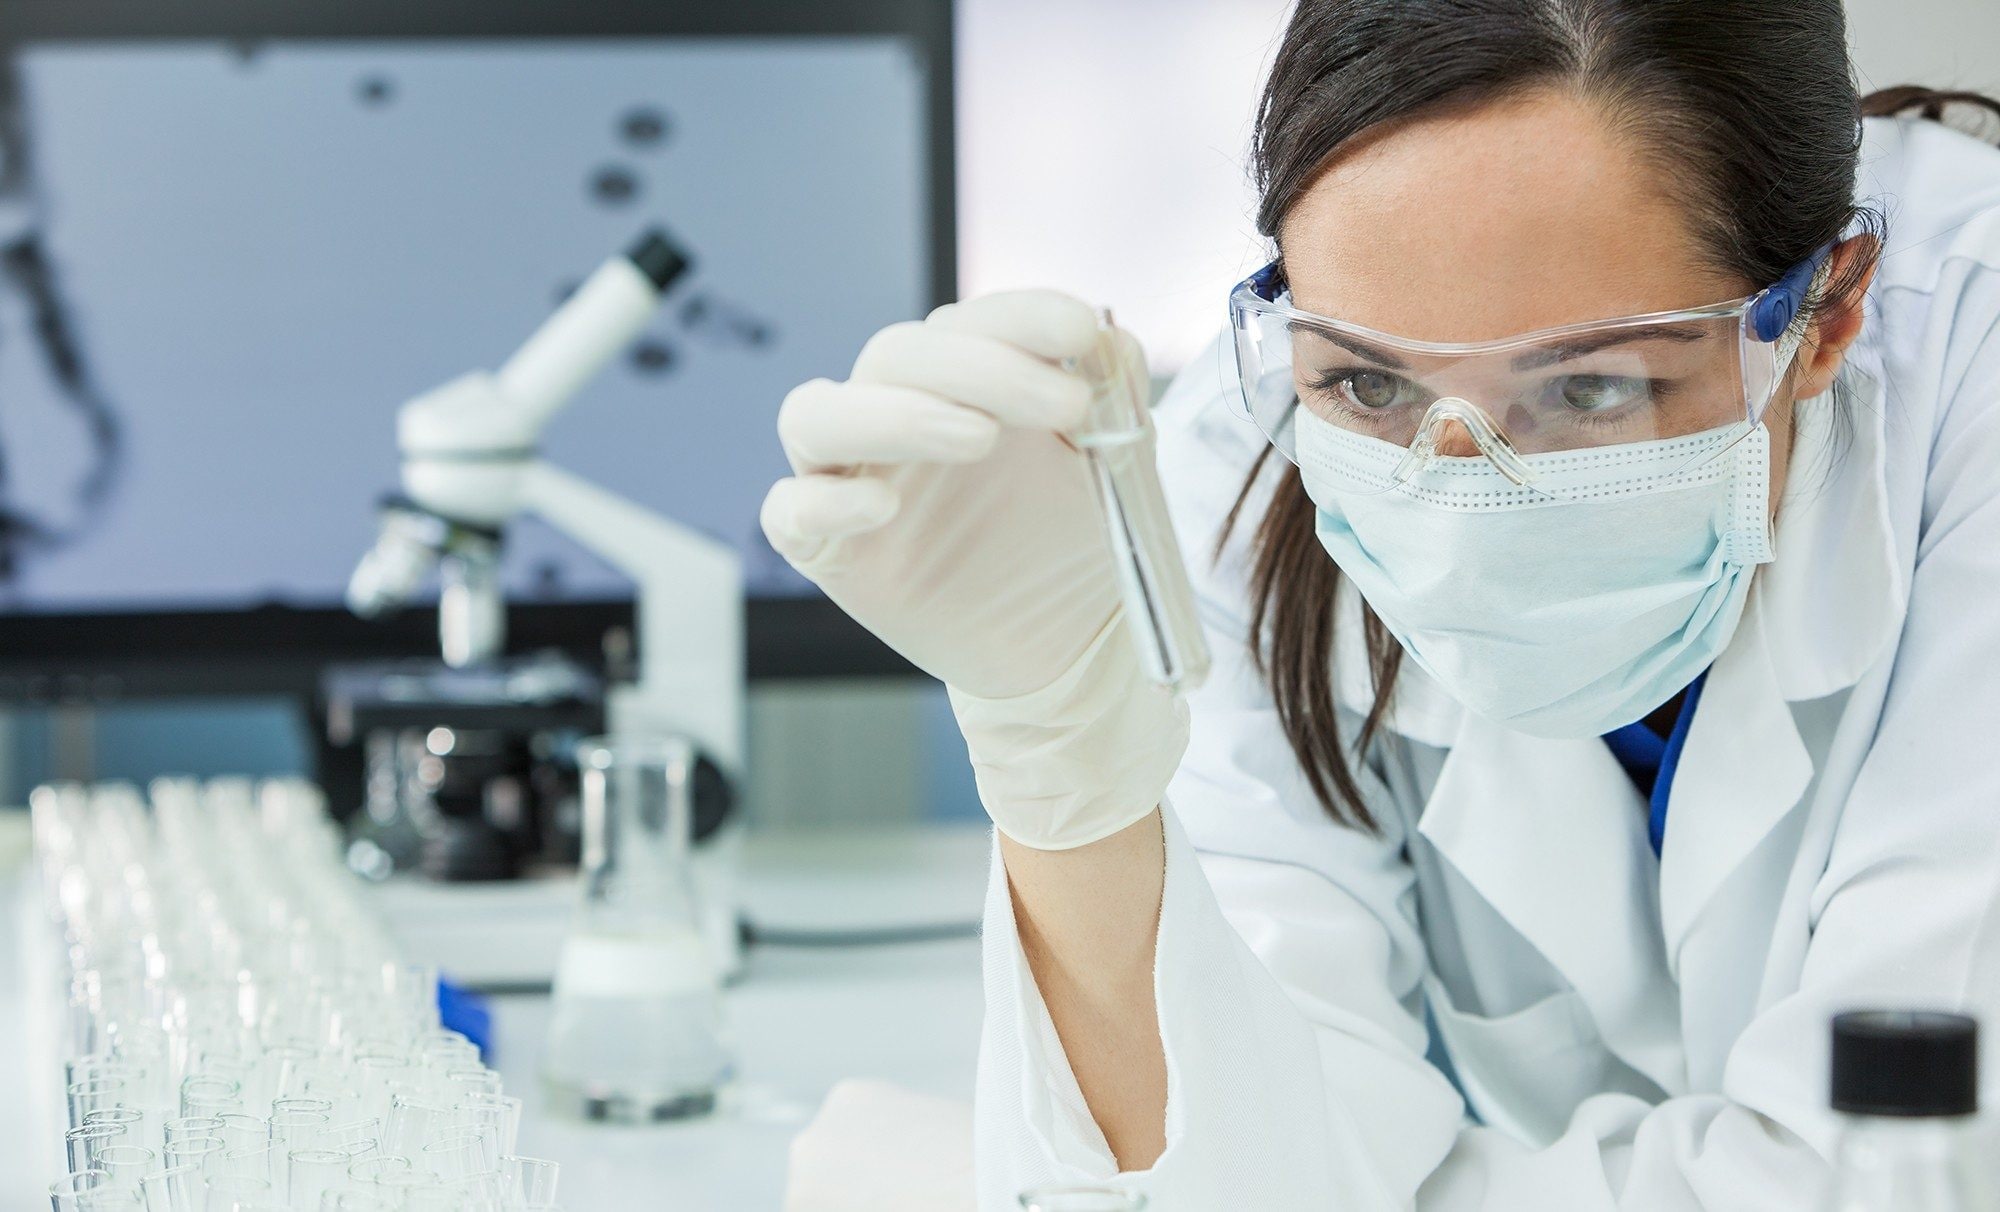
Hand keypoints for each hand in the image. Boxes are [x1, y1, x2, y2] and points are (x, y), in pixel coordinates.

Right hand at [760, 290, 1186, 848]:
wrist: (1068, 642)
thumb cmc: (1075, 540)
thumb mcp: (1113, 464)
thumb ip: (1112, 398)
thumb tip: (1111, 336)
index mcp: (958, 381)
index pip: (966, 323)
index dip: (1018, 317)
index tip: (1079, 330)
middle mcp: (895, 416)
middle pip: (895, 356)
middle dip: (981, 367)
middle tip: (1066, 404)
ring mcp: (852, 480)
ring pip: (817, 416)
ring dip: (894, 413)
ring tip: (981, 437)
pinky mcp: (829, 553)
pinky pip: (790, 514)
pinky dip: (825, 502)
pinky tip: (885, 505)